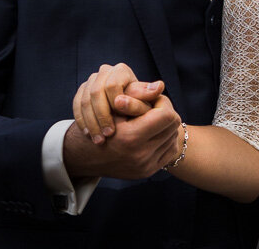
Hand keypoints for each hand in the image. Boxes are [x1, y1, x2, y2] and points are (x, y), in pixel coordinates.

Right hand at [61, 93, 181, 180]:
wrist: (86, 156)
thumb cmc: (99, 124)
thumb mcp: (114, 108)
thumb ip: (137, 96)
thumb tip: (160, 85)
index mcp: (130, 137)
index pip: (167, 115)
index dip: (162, 103)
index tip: (152, 100)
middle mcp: (140, 156)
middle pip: (173, 126)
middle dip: (165, 114)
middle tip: (153, 109)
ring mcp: (145, 167)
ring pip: (173, 138)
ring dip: (165, 127)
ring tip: (150, 121)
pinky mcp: (147, 173)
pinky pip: (168, 152)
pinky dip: (163, 141)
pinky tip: (151, 134)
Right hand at [73, 62, 164, 142]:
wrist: (120, 113)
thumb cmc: (139, 108)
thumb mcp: (144, 104)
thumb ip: (147, 97)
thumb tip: (159, 86)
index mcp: (121, 71)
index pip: (113, 85)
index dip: (116, 105)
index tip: (122, 124)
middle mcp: (105, 71)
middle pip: (95, 92)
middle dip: (101, 116)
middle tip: (108, 135)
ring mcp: (90, 81)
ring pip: (83, 100)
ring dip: (91, 122)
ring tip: (99, 141)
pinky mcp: (80, 92)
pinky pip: (76, 105)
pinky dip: (82, 122)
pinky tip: (88, 135)